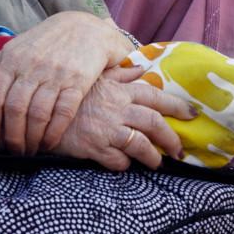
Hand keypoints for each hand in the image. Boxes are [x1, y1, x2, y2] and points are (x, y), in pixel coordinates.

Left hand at [0, 12, 132, 153]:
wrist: (84, 28)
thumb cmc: (42, 43)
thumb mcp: (12, 50)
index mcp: (11, 60)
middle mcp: (31, 67)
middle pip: (14, 108)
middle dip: (11, 137)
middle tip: (13, 153)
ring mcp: (54, 74)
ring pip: (37, 113)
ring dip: (31, 139)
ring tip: (29, 151)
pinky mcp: (77, 81)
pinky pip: (63, 112)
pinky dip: (54, 132)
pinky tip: (48, 144)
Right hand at [50, 70, 192, 170]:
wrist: (41, 109)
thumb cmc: (70, 94)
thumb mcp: (95, 77)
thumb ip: (120, 74)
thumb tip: (141, 68)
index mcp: (119, 90)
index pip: (156, 97)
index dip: (177, 106)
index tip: (192, 115)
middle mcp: (117, 109)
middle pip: (154, 124)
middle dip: (172, 139)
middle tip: (179, 150)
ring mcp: (107, 130)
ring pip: (141, 146)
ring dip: (153, 157)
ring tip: (156, 163)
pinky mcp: (94, 148)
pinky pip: (118, 161)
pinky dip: (124, 165)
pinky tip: (123, 164)